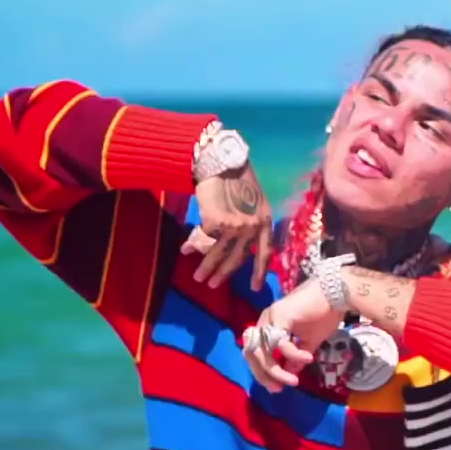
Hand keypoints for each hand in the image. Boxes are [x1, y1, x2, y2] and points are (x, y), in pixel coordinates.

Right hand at [192, 164, 273, 290]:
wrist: (222, 161)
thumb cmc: (237, 179)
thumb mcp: (255, 202)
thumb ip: (252, 222)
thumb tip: (242, 244)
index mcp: (265, 221)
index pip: (265, 252)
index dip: (260, 271)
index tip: (255, 287)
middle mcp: (253, 226)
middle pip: (239, 258)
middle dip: (224, 273)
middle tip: (213, 285)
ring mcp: (235, 225)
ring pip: (218, 252)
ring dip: (206, 266)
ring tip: (198, 277)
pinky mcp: (216, 221)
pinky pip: (202, 238)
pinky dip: (192, 245)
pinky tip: (184, 249)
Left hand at [243, 279, 343, 391]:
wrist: (337, 293)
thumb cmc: (324, 314)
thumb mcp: (309, 342)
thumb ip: (296, 358)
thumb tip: (290, 374)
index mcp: (268, 326)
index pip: (255, 353)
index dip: (262, 373)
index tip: (277, 388)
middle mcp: (264, 320)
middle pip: (253, 354)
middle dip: (265, 375)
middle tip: (279, 388)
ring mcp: (270, 317)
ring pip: (264, 351)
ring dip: (277, 371)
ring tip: (293, 381)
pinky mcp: (280, 315)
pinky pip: (281, 342)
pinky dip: (293, 355)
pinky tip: (307, 359)